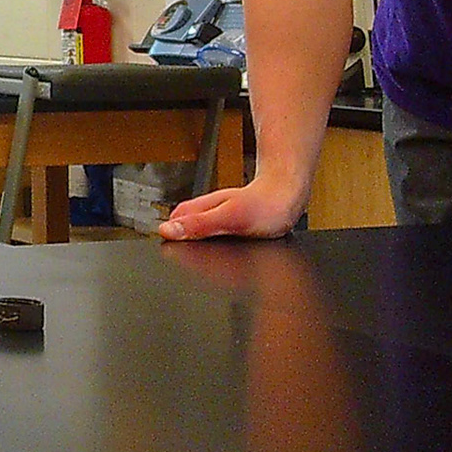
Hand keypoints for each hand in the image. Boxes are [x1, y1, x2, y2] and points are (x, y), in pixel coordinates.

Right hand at [158, 175, 307, 240]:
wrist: (290, 198)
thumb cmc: (264, 208)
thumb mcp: (227, 218)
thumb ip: (198, 225)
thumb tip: (168, 230)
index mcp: (203, 209)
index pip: (174, 222)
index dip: (166, 235)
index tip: (160, 249)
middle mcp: (210, 210)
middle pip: (184, 224)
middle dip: (177, 237)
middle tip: (170, 253)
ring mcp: (223, 215)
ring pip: (200, 227)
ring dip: (194, 238)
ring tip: (190, 251)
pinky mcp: (235, 221)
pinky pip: (216, 231)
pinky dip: (212, 241)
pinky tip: (219, 248)